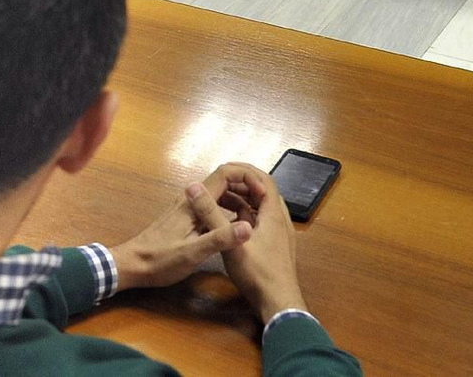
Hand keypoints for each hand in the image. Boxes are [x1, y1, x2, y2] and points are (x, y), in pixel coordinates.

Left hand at [109, 164, 254, 290]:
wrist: (132, 266)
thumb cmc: (159, 260)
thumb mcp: (192, 253)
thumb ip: (220, 239)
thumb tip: (249, 227)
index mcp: (194, 202)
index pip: (225, 174)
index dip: (247, 178)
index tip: (263, 195)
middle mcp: (191, 200)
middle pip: (224, 181)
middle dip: (247, 188)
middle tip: (265, 206)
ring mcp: (189, 209)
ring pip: (219, 195)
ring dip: (239, 201)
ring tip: (256, 218)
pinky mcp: (187, 220)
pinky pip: (213, 208)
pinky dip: (228, 212)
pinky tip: (236, 229)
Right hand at [190, 163, 306, 323]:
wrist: (279, 304)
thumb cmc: (257, 274)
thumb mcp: (229, 242)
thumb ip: (211, 214)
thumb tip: (193, 188)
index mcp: (273, 215)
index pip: (264, 180)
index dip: (245, 171)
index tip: (224, 168)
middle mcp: (279, 220)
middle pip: (264, 191)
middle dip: (242, 183)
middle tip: (219, 181)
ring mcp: (278, 234)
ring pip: (262, 207)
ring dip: (243, 199)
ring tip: (221, 198)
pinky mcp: (274, 246)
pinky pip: (260, 221)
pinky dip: (246, 214)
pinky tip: (229, 222)